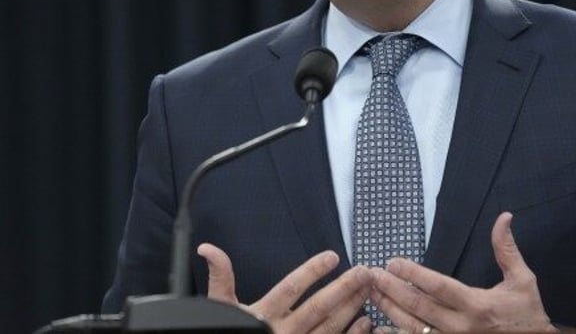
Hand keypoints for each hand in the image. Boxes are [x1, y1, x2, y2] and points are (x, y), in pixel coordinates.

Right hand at [197, 243, 372, 333]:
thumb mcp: (221, 309)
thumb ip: (221, 278)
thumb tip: (208, 249)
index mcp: (262, 316)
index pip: (291, 289)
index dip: (312, 271)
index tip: (333, 256)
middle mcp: (282, 333)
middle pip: (318, 308)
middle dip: (344, 288)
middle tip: (365, 270)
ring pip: (330, 327)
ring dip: (352, 307)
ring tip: (368, 288)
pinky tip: (366, 322)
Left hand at [369, 211, 556, 332]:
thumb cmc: (528, 314)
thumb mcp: (522, 279)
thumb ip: (506, 249)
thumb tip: (504, 217)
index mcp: (477, 306)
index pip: (438, 287)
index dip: (413, 274)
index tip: (392, 262)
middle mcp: (461, 328)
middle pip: (418, 308)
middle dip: (392, 291)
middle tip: (372, 275)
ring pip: (413, 329)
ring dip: (390, 311)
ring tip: (372, 295)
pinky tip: (381, 327)